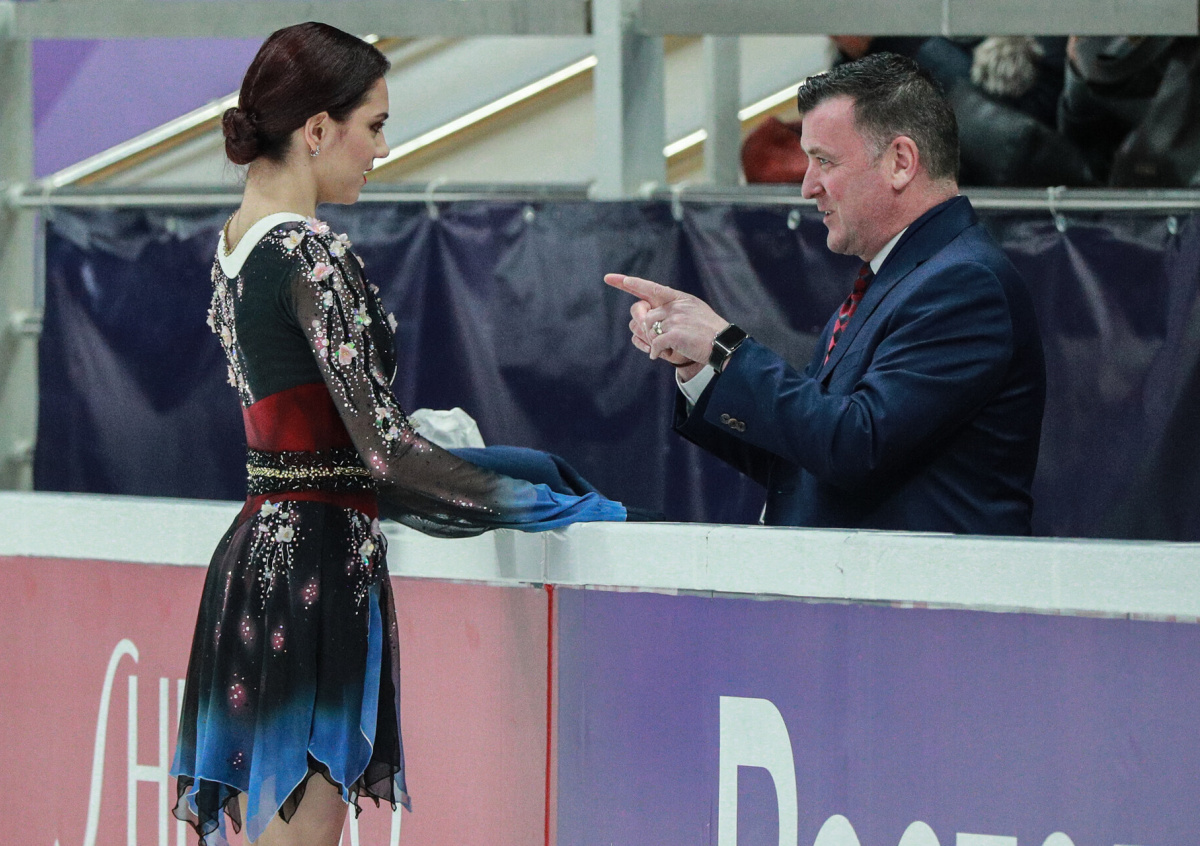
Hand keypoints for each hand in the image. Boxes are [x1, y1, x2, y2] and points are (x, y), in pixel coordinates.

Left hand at [605, 273, 729, 376]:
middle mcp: (675, 305)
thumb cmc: (708, 330)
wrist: (723, 343)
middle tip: (655, 338)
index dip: (629, 283)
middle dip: (645, 328)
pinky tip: (658, 355)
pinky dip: (655, 351)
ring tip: (666, 347)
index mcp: (678, 298)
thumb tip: (648, 315)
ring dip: (652, 341)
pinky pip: (655, 343)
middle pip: (644, 315)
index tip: (611, 278)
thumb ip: (672, 309)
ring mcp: (675, 318)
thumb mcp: (693, 311)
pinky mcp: (675, 333)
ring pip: (648, 329)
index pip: (649, 287)